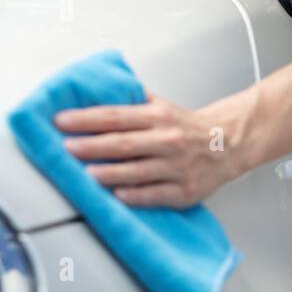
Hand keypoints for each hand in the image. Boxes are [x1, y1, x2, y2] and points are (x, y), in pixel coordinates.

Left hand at [52, 92, 245, 208]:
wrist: (228, 143)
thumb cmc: (188, 126)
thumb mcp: (162, 106)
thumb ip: (132, 103)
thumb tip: (97, 95)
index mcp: (159, 116)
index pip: (116, 115)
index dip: (87, 118)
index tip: (62, 121)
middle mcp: (168, 139)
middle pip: (123, 143)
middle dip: (92, 145)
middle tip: (66, 147)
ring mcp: (176, 166)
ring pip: (137, 170)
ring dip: (109, 172)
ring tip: (86, 173)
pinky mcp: (184, 190)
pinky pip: (155, 194)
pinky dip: (135, 195)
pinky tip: (117, 194)